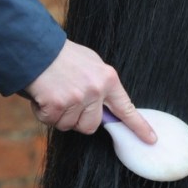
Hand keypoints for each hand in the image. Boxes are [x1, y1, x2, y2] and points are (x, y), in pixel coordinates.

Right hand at [24, 39, 156, 143]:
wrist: (36, 47)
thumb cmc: (63, 56)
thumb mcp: (91, 63)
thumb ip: (101, 85)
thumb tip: (106, 107)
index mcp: (108, 79)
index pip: (126, 108)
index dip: (138, 126)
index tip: (151, 139)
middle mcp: (95, 90)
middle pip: (91, 125)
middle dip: (78, 119)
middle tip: (68, 100)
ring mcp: (76, 99)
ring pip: (69, 125)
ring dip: (59, 115)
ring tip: (54, 93)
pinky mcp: (57, 105)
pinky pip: (51, 122)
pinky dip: (43, 112)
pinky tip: (43, 95)